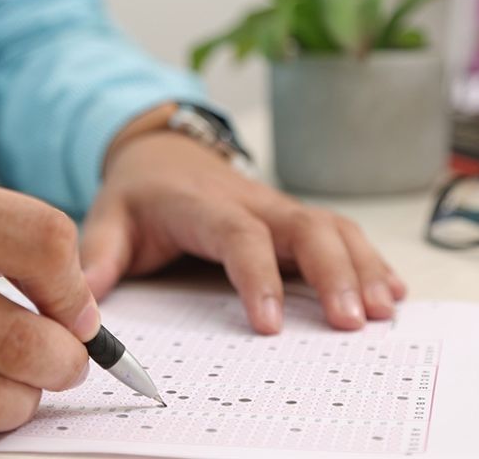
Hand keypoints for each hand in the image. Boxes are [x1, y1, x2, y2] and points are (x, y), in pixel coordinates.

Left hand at [81, 129, 405, 334]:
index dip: (259, 276)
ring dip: (363, 267)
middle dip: (335, 273)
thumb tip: (85, 298)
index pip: (239, 236)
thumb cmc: (140, 194)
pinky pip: (340, 232)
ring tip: (384, 312)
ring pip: (333, 228)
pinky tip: (392, 289)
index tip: (271, 325)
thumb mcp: (109, 217)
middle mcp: (252, 202)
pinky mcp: (292, 218)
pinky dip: (369, 259)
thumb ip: (99, 254)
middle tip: (353, 322)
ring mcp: (278, 208)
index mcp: (204, 206)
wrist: (164, 153)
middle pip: (306, 227)